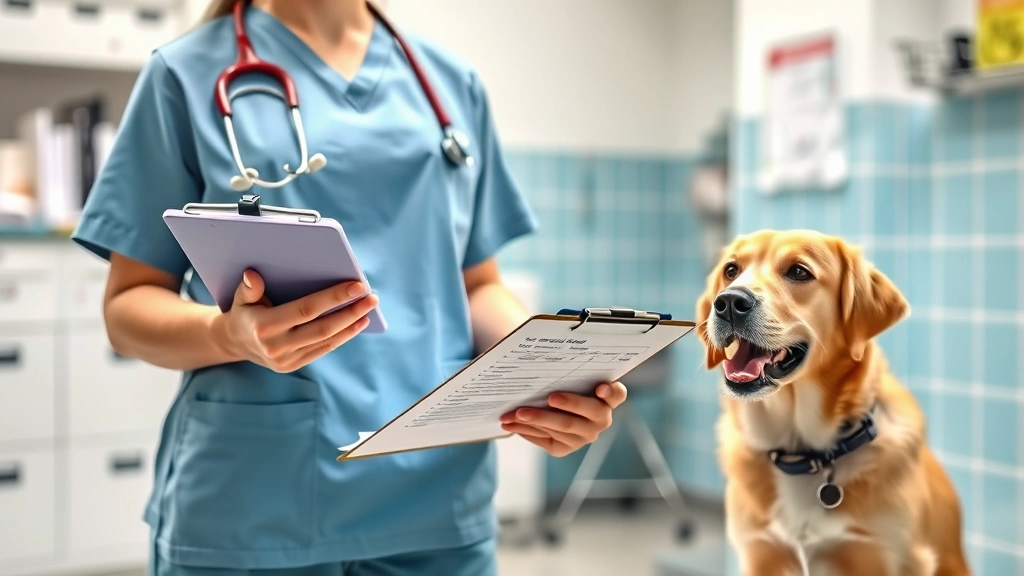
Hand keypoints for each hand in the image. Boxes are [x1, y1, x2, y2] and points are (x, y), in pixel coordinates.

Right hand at [212, 269, 378, 372]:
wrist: (233, 343)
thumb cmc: (243, 312)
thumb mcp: (240, 298)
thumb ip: (248, 288)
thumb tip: (253, 274)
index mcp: (264, 326)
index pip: (306, 309)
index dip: (333, 298)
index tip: (356, 285)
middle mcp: (276, 346)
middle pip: (322, 328)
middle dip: (350, 312)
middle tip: (372, 297)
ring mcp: (285, 360)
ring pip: (326, 341)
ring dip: (351, 325)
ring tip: (369, 309)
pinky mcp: (292, 366)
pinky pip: (322, 350)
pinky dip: (342, 337)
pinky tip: (356, 323)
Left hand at [498, 382, 626, 456]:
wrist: (553, 409)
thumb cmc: (565, 386)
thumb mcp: (572, 378)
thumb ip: (572, 375)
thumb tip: (547, 365)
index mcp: (608, 399)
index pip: (617, 394)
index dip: (611, 391)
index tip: (601, 388)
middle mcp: (600, 420)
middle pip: (588, 412)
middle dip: (569, 404)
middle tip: (551, 398)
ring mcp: (583, 436)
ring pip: (560, 428)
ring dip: (536, 419)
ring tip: (515, 413)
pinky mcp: (565, 448)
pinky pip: (545, 439)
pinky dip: (526, 431)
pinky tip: (511, 425)